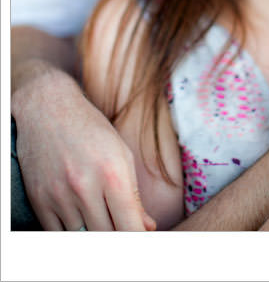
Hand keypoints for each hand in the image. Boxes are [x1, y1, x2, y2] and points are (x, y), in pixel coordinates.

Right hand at [13, 69, 155, 230]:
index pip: (129, 225)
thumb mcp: (122, 155)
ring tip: (106, 227)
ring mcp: (59, 195)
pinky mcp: (39, 200)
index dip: (138, 239)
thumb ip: (134, 195)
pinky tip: (83, 226)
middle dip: (120, 240)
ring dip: (96, 237)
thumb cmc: (93, 130)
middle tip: (126, 234)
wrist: (49, 110)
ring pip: (82, 237)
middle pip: (106, 236)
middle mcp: (85, 186)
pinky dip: (72, 234)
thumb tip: (146, 228)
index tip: (143, 241)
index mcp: (113, 173)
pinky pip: (57, 234)